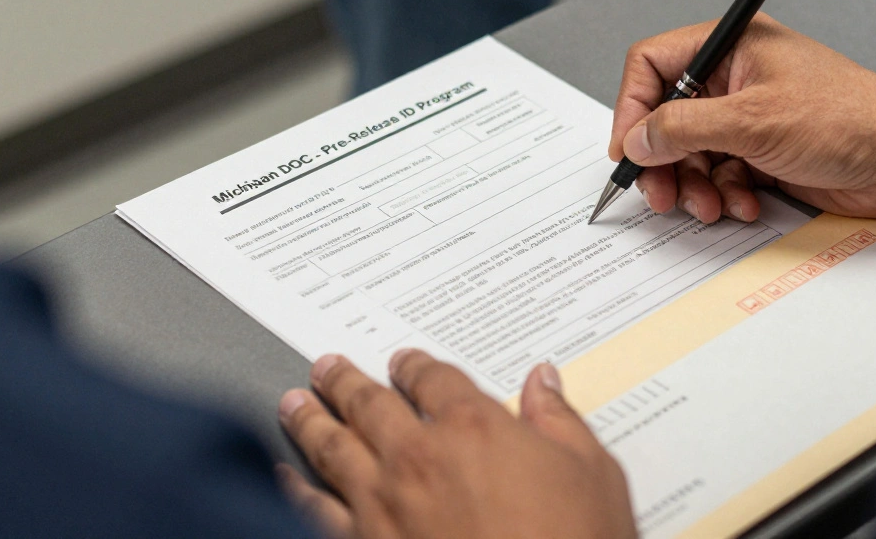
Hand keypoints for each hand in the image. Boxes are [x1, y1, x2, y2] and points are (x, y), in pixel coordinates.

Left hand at [276, 351, 636, 538]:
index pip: (434, 380)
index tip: (405, 363)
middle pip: (370, 405)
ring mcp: (384, 506)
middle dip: (347, 382)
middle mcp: (420, 458)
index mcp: (475, 428)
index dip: (416, 366)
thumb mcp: (592, 475)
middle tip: (328, 368)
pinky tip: (282, 478)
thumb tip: (545, 384)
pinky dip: (295, 490)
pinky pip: (314, 512)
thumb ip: (560, 423)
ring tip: (295, 404)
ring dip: (311, 421)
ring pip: (332, 449)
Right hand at [609, 15, 875, 221]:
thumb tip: (637, 139)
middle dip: (662, 160)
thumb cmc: (849, 118)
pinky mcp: (760, 154)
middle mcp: (733, 78)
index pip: (653, 64)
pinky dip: (724, 195)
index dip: (633, 107)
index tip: (628, 149)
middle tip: (659, 192)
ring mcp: (746, 118)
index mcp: (730, 46)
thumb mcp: (752, 121)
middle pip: (666, 117)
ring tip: (709, 205)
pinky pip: (719, 176)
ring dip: (693, 185)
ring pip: (690, 154)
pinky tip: (744, 204)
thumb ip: (684, 128)